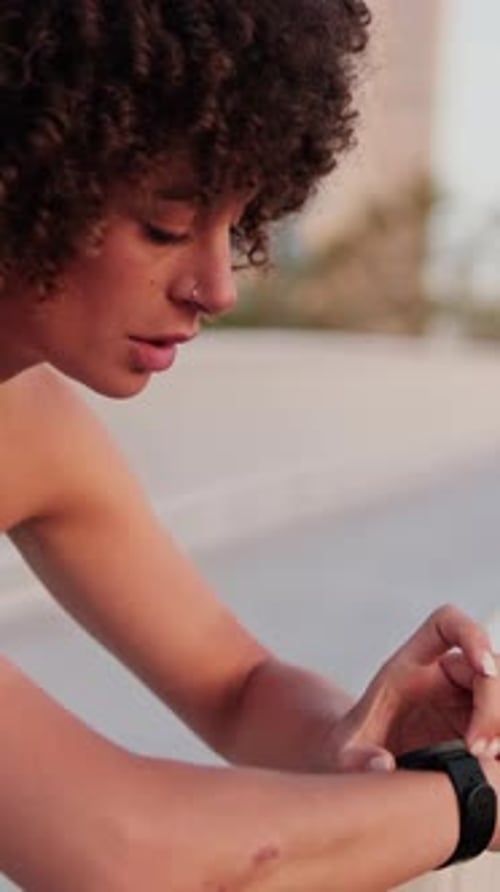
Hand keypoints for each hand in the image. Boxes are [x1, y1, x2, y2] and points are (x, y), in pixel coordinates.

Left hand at [321, 605, 499, 772]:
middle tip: (478, 749)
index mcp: (411, 664)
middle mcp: (445, 675)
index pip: (446, 624)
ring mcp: (466, 700)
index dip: (471, 635)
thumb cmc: (354, 746)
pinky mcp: (479, 726)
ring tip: (486, 762)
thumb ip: (357, 757)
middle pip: (491, 667)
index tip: (482, 667)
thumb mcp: (345, 752)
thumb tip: (382, 765)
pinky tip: (493, 768)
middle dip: (493, 708)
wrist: (363, 764)